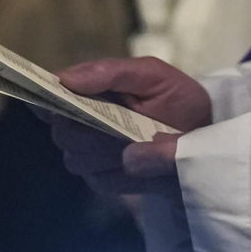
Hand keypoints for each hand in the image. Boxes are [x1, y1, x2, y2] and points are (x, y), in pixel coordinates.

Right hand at [50, 57, 213, 195]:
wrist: (202, 133)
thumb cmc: (176, 97)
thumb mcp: (152, 75)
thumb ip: (111, 72)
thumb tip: (66, 78)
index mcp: (90, 90)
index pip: (52, 93)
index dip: (48, 97)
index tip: (57, 102)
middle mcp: (82, 122)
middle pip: (62, 130)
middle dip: (88, 128)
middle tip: (120, 123)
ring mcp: (89, 153)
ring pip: (75, 157)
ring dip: (105, 150)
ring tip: (135, 139)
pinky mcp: (102, 179)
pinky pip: (96, 178)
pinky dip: (118, 171)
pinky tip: (137, 160)